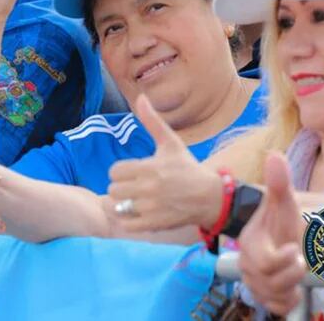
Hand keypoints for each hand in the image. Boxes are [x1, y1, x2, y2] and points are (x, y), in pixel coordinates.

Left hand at [106, 95, 223, 231]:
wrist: (210, 197)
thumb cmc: (188, 168)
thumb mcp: (171, 143)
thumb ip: (152, 121)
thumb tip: (140, 98)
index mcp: (150, 167)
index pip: (115, 171)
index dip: (120, 173)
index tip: (131, 174)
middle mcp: (149, 188)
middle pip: (113, 190)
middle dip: (121, 188)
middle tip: (132, 188)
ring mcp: (152, 208)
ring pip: (118, 207)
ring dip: (123, 205)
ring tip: (133, 202)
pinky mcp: (155, 224)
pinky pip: (127, 225)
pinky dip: (128, 220)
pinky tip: (138, 214)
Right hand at [237, 152, 304, 315]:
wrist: (280, 237)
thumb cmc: (282, 221)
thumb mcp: (284, 203)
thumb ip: (279, 183)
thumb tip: (274, 154)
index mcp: (250, 244)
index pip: (264, 262)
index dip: (282, 259)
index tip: (296, 250)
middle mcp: (248, 265)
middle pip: (270, 282)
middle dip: (291, 273)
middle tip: (302, 261)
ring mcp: (255, 282)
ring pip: (273, 297)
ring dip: (291, 287)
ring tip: (298, 270)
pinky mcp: (264, 296)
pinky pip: (275, 308)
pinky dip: (287, 301)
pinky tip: (294, 288)